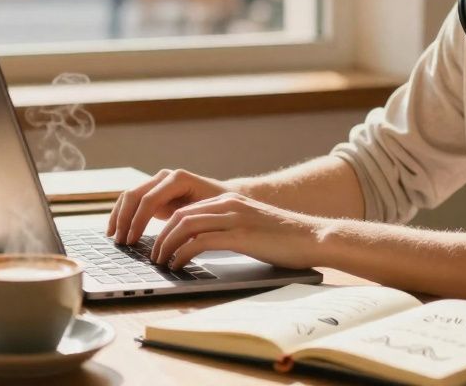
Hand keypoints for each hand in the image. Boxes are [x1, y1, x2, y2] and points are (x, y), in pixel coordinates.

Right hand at [107, 169, 235, 244]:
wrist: (225, 196)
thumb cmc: (220, 208)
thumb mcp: (207, 216)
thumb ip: (189, 225)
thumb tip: (172, 243)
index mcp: (178, 179)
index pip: (149, 199)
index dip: (138, 221)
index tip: (132, 240)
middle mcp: (165, 177)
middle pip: (135, 195)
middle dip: (124, 220)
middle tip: (120, 242)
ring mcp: (157, 182)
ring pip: (129, 196)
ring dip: (119, 217)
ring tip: (114, 238)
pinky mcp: (153, 192)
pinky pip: (132, 201)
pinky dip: (121, 215)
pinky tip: (115, 230)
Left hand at [149, 192, 325, 270]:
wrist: (314, 238)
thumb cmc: (284, 239)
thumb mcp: (249, 227)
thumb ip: (226, 229)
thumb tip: (199, 245)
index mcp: (229, 200)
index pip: (185, 208)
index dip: (164, 226)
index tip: (155, 244)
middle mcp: (229, 204)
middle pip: (179, 214)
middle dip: (159, 236)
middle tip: (151, 255)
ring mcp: (234, 218)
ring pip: (185, 225)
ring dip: (167, 245)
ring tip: (161, 262)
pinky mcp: (241, 235)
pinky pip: (200, 241)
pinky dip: (183, 254)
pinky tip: (178, 265)